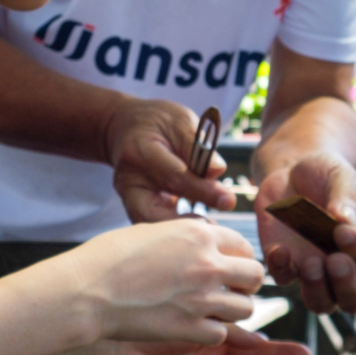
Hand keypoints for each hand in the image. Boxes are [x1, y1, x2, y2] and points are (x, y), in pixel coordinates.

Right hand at [69, 218, 262, 346]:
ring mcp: (202, 298)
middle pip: (255, 276)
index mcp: (199, 235)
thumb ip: (185, 238)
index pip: (243, 246)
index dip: (238, 258)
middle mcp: (208, 264)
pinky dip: (211, 332)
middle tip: (230, 290)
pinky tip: (194, 327)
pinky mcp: (190, 328)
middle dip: (245, 284)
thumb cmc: (108, 258)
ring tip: (213, 311)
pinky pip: (221, 334)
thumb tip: (201, 242)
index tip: (229, 267)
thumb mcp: (151, 231)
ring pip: (246, 309)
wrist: (86, 291)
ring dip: (233, 311)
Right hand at [106, 99, 236, 223]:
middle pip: (154, 212)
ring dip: (180, 234)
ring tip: (210, 233)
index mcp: (140, 151)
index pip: (174, 176)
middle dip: (187, 224)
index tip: (229, 201)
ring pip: (151, 226)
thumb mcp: (180, 121)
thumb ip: (197, 145)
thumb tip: (217, 171)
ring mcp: (127, 197)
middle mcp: (128, 179)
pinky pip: (153, 226)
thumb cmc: (158, 122)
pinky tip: (197, 231)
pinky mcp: (132, 208)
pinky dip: (174, 232)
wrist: (126, 127)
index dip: (203, 190)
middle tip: (217, 230)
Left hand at [255, 153, 355, 313]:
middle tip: (333, 261)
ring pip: (320, 302)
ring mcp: (315, 269)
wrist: (293, 171)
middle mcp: (346, 265)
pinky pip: (284, 279)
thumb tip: (345, 221)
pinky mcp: (286, 264)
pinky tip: (279, 249)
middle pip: (354, 299)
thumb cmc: (328, 174)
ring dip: (316, 290)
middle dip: (345, 286)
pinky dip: (281, 270)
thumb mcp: (342, 176)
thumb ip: (346, 198)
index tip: (343, 232)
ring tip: (308, 262)